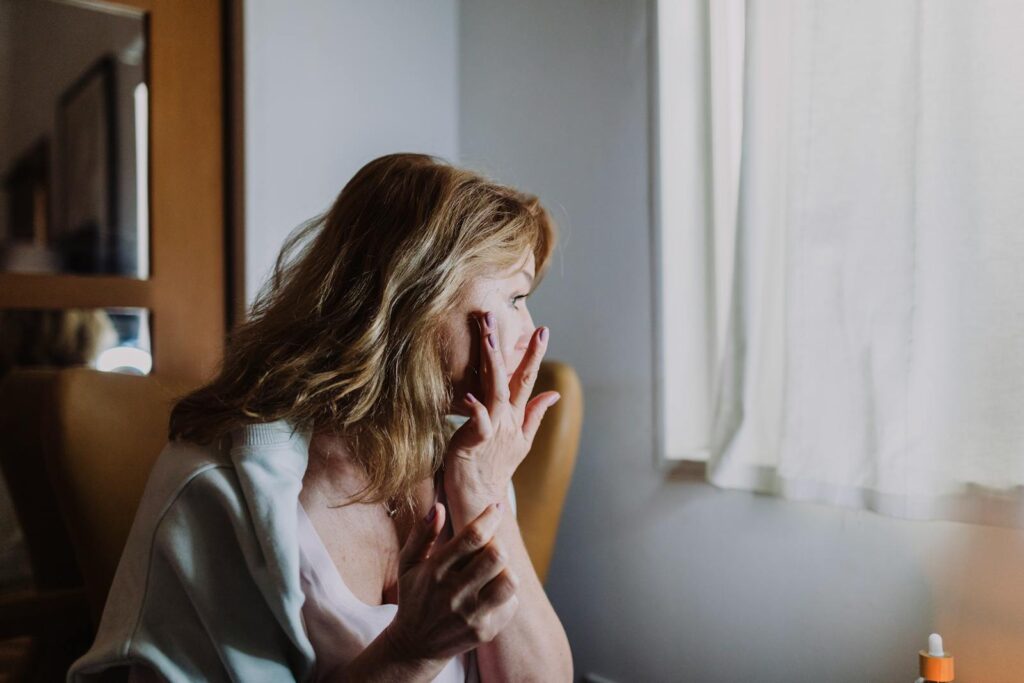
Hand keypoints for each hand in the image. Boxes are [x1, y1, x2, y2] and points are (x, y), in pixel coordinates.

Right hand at [385, 501, 519, 662]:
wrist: (415, 646)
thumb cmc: (415, 596)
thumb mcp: (408, 563)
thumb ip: (422, 534)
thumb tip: (438, 507)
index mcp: (435, 571)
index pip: (472, 537)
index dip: (489, 517)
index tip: (497, 508)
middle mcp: (454, 594)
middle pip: (496, 556)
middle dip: (498, 542)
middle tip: (489, 545)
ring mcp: (471, 615)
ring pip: (509, 580)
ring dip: (505, 569)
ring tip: (491, 570)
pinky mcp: (485, 632)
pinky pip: (511, 602)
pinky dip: (505, 593)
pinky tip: (488, 593)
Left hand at [444, 312, 560, 518]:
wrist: (481, 501)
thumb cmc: (494, 470)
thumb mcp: (520, 441)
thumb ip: (535, 415)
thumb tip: (553, 394)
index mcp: (515, 417)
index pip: (526, 379)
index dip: (533, 354)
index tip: (543, 330)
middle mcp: (507, 420)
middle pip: (508, 377)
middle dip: (502, 345)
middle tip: (494, 315)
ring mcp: (494, 431)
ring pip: (495, 391)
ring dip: (492, 364)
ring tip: (486, 339)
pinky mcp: (475, 444)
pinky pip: (478, 424)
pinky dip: (476, 411)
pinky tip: (471, 398)